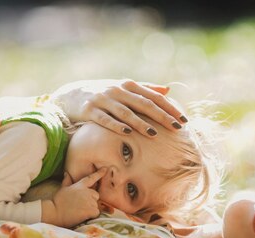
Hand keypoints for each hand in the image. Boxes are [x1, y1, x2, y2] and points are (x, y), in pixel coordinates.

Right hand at [42, 168, 106, 227]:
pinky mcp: (91, 209)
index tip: (105, 169)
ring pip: (96, 205)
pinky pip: (96, 213)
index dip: (99, 173)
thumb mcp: (62, 188)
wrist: (55, 212)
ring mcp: (90, 200)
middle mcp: (87, 191)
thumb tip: (66, 173)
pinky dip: (91, 215)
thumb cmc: (57, 202)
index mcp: (80, 185)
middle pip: (96, 195)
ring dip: (90, 209)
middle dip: (91, 200)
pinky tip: (82, 215)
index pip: (91, 178)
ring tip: (79, 211)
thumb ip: (67, 181)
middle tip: (80, 206)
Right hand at [50, 79, 187, 136]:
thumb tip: (168, 89)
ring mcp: (102, 100)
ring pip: (125, 113)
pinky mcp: (89, 110)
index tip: (183, 119)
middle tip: (176, 128)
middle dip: (161, 116)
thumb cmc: (103, 94)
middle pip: (143, 104)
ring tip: (154, 134)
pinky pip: (104, 119)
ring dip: (140, 123)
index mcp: (128, 86)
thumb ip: (145, 89)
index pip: (153, 97)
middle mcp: (116, 90)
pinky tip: (126, 133)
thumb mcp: (123, 89)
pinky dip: (116, 126)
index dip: (169, 108)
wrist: (70, 95)